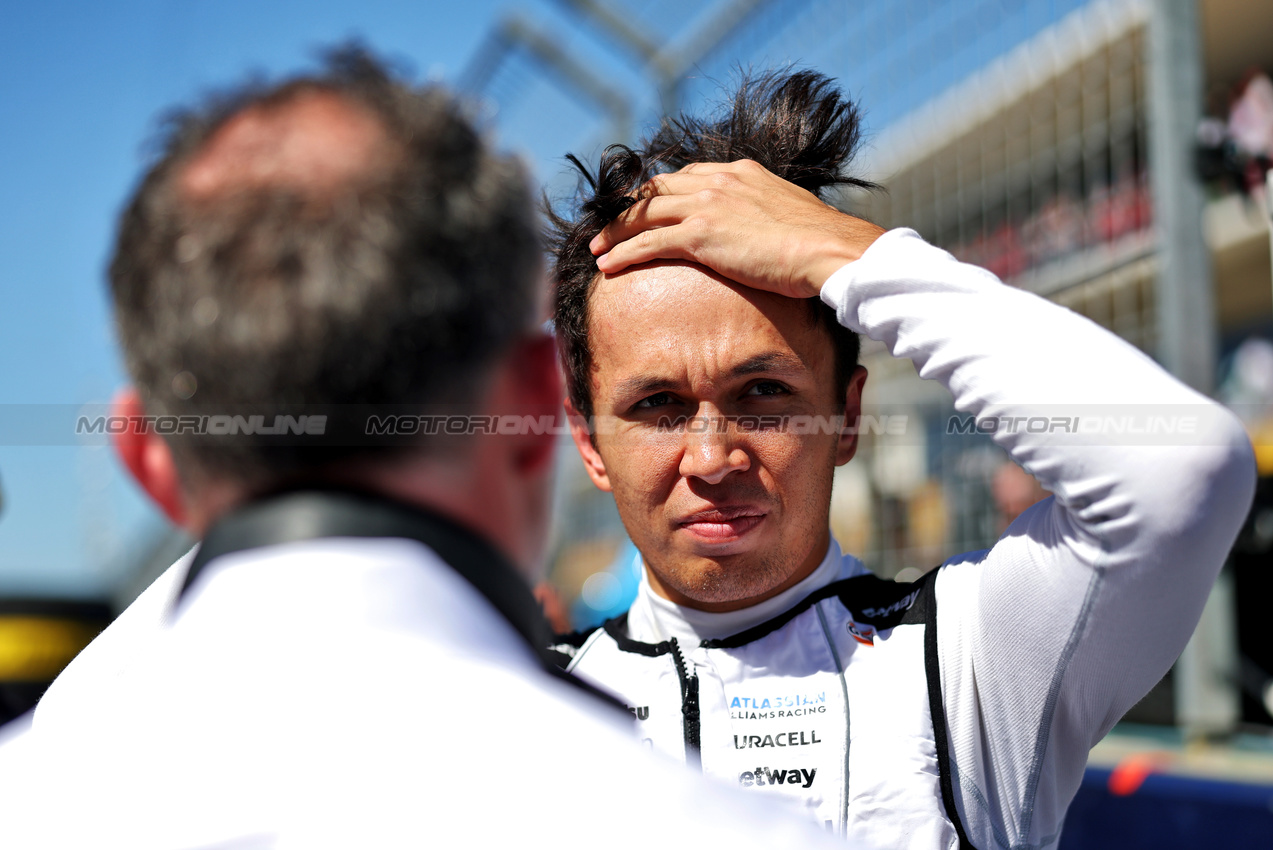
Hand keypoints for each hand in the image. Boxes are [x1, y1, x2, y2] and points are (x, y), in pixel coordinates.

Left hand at [590, 159, 886, 297]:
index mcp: (741, 172)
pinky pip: (649, 242)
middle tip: (610, 226)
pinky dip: (623, 253)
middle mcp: (719, 180)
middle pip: (657, 188)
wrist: (830, 250)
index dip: (660, 193)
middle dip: (629, 208)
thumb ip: (767, 215)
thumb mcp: (791, 214)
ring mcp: (707, 205)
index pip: (686, 175)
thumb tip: (767, 234)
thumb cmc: (821, 243)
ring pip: (644, 213)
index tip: (645, 208)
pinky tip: (607, 266)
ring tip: (596, 248)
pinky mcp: (701, 234)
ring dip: (615, 231)